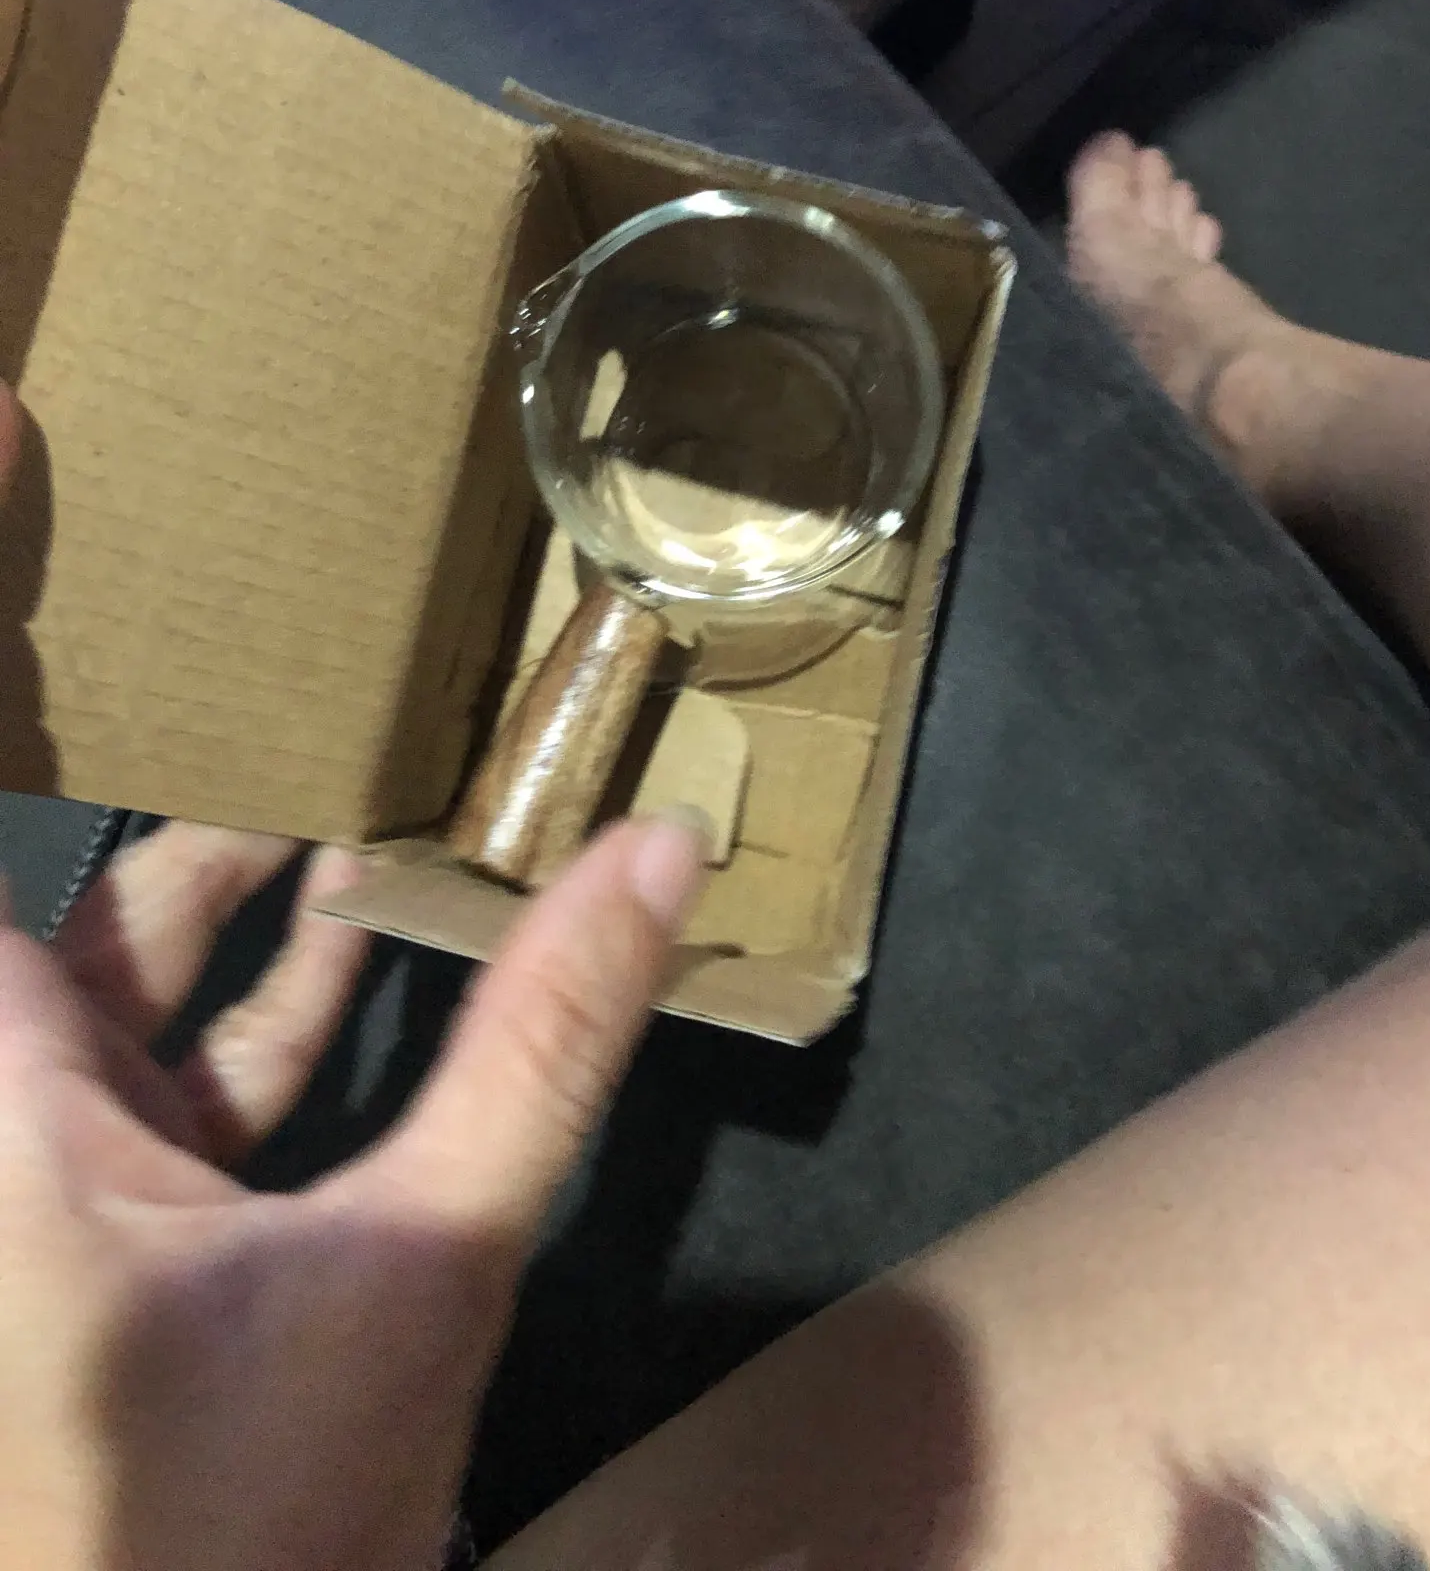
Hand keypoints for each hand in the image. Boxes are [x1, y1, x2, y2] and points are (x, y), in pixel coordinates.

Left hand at [0, 795, 705, 1569]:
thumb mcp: (431, 1255)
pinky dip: (253, 1025)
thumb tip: (653, 845)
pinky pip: (165, 1096)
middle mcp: (10, 1142)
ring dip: (238, 922)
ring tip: (362, 819)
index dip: (72, 747)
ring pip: (131, 1013)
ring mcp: (52, 1206)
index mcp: (14, 1119)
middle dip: (200, 836)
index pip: (12, 892)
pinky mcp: (106, 1262)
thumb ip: (541, 1044)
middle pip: (88, 931)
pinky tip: (364, 956)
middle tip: (319, 726)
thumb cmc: (267, 1510)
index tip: (152, 658)